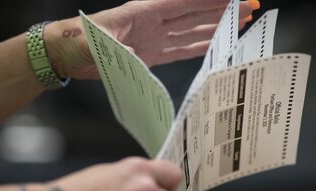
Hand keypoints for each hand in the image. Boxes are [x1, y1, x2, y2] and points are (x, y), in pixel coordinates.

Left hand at [44, 0, 254, 78]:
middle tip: (247, 7)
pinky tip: (215, 45)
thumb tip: (139, 60)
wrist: (67, 53)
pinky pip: (182, 49)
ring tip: (238, 24)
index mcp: (145, 11)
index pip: (185, 3)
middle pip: (195, 13)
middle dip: (222, 10)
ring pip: (192, 30)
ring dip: (215, 27)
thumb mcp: (98, 43)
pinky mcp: (152, 54)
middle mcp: (155, 22)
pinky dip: (200, 47)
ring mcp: (155, 38)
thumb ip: (121, 50)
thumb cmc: (79, 40)